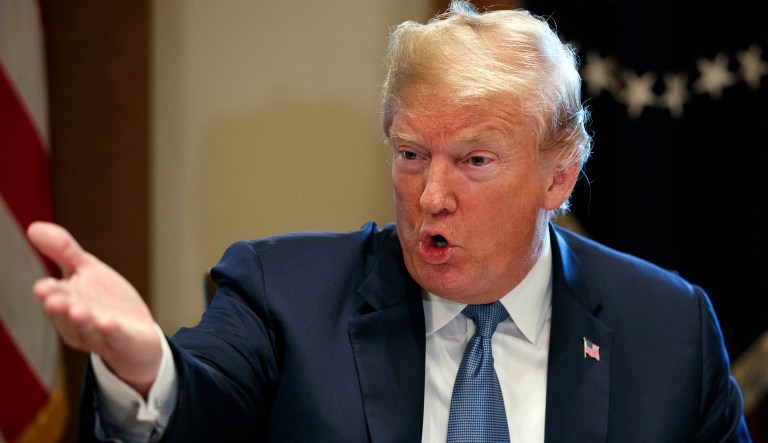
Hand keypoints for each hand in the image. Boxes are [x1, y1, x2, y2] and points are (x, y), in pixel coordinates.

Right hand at [27, 221, 161, 396]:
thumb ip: (63, 251)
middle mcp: (78, 323)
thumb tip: (34, 226)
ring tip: (80, 311)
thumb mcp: (87, 270)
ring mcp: (100, 335)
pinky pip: (116, 338)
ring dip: (82, 321)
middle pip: (66, 315)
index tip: (43, 286)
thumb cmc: (106, 302)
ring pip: (88, 329)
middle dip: (60, 308)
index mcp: (66, 303)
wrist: (137, 335)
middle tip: (54, 300)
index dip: (49, 293)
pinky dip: (111, 331)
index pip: (54, 297)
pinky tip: (108, 322)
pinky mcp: (124, 342)